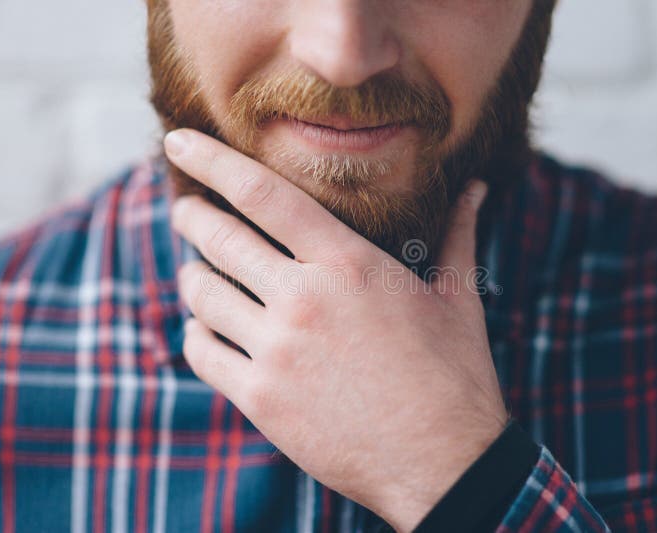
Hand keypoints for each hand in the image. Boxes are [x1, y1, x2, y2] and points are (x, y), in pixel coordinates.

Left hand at [164, 128, 507, 531]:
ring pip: (202, 295)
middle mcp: (303, 299)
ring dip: (194, 277)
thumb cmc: (454, 374)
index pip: (261, 193)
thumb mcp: (457, 296)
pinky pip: (202, 353)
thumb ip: (457, 233)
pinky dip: (196, 334)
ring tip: (198, 272)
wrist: (444, 462)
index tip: (179, 142)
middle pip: (219, 239)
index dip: (212, 161)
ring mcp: (276, 352)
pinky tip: (205, 329)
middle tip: (186, 211)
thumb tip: (477, 187)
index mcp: (347, 264)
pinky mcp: (261, 400)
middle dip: (192, 217)